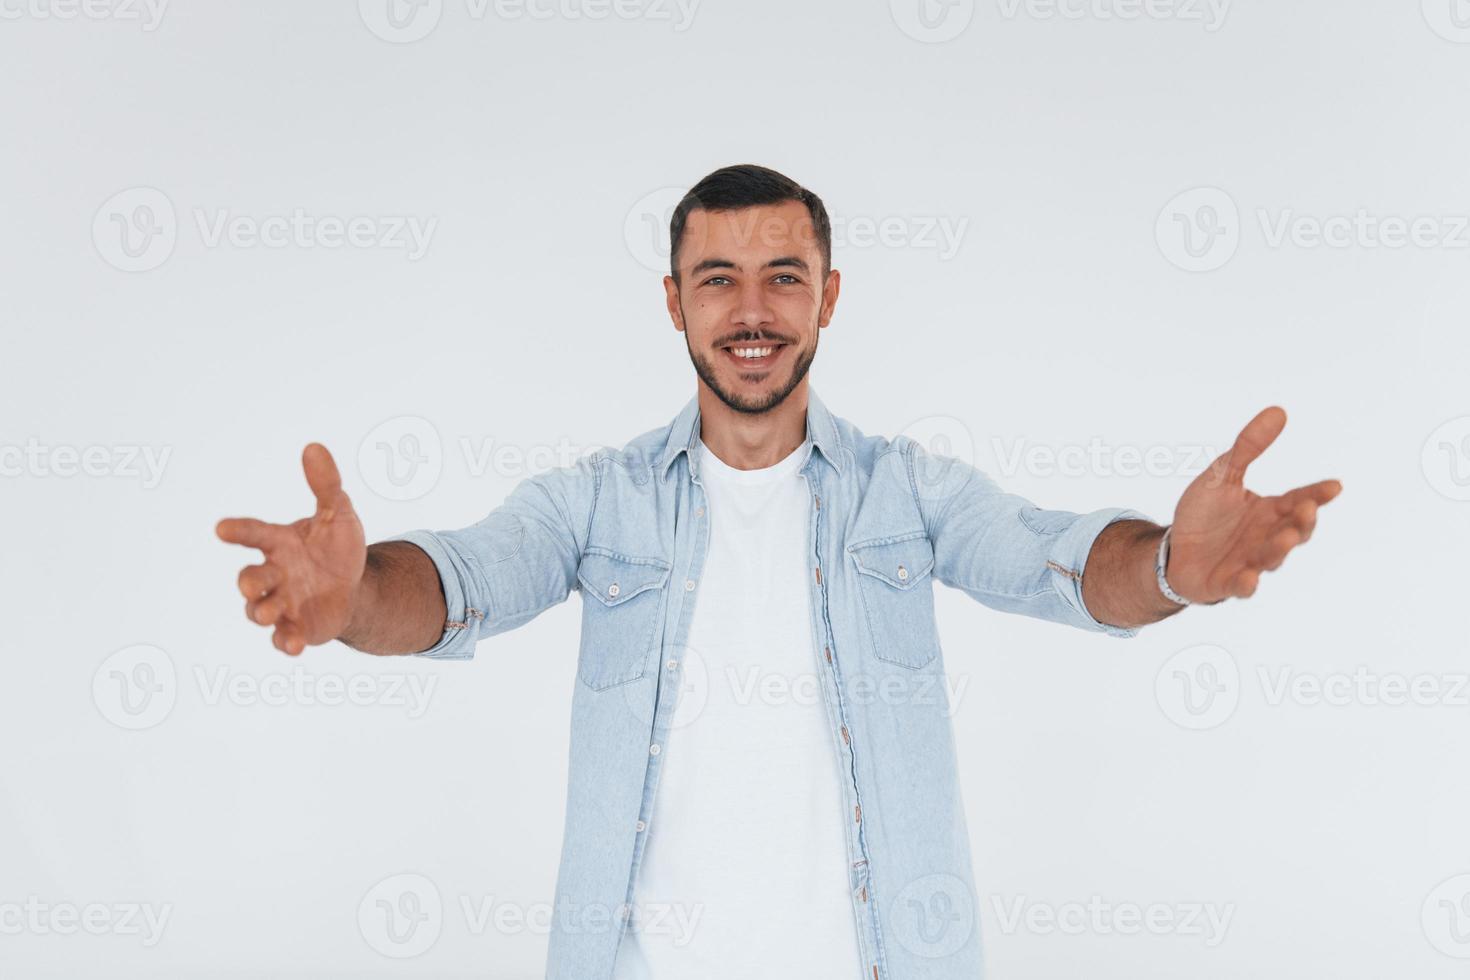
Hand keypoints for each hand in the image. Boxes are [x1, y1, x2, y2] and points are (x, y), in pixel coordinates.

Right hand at [216, 444, 365, 654]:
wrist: (354, 587)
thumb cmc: (336, 548)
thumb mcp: (338, 514)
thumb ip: (326, 485)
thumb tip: (314, 447)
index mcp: (279, 543)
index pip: (254, 534)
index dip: (238, 531)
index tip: (221, 528)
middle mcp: (275, 574)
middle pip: (251, 579)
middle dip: (250, 582)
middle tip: (253, 583)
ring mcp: (283, 603)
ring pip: (260, 610)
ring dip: (262, 611)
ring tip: (270, 613)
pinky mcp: (296, 628)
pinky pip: (283, 639)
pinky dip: (285, 643)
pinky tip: (294, 645)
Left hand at [1167, 407, 1340, 603]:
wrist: (1174, 550)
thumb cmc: (1205, 515)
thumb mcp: (1222, 475)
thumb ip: (1248, 447)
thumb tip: (1279, 411)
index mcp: (1270, 512)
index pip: (1300, 499)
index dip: (1317, 494)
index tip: (1334, 486)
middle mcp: (1267, 538)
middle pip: (1293, 531)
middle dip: (1301, 522)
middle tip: (1306, 508)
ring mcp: (1250, 562)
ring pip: (1271, 558)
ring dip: (1279, 549)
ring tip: (1285, 538)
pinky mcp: (1227, 582)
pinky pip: (1240, 586)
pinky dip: (1246, 584)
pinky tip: (1249, 579)